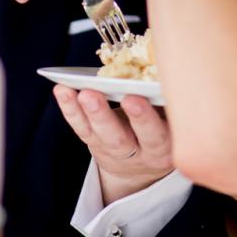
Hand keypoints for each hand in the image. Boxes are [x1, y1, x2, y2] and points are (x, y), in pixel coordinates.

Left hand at [53, 87, 174, 201]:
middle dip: (119, 117)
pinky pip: (81, 129)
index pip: (157, 135)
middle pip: (124, 139)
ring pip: (102, 135)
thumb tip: (162, 68)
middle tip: (122, 97)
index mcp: (166, 147)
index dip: (147, 118)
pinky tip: (63, 90)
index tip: (137, 98)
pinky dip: (71, 109)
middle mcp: (140, 153)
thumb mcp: (173, 121)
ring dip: (92, 113)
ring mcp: (115, 151)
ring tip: (84, 93)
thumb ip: (169, 102)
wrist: (141, 167)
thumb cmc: (161, 129)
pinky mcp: (95, 145)